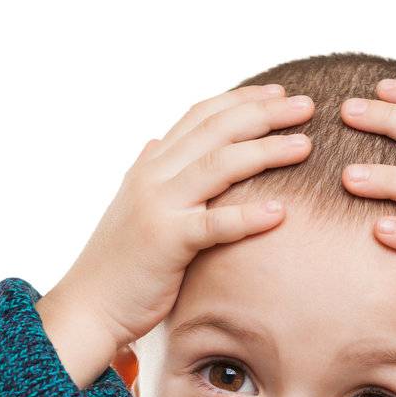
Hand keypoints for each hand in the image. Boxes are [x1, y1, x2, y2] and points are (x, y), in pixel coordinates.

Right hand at [41, 84, 314, 379]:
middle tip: (306, 105)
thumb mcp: (132, 206)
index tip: (279, 91)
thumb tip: (154, 141)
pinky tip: (280, 212)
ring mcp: (159, 206)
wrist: (89, 305)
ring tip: (304, 145)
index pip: (201, 116)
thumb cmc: (119, 262)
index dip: (242, 99)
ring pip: (219, 165)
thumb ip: (149, 172)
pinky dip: (248, 216)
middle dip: (265, 113)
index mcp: (152, 165)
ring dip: (266, 151)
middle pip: (217, 130)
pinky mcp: (166, 242)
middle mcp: (154, 176)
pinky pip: (214, 224)